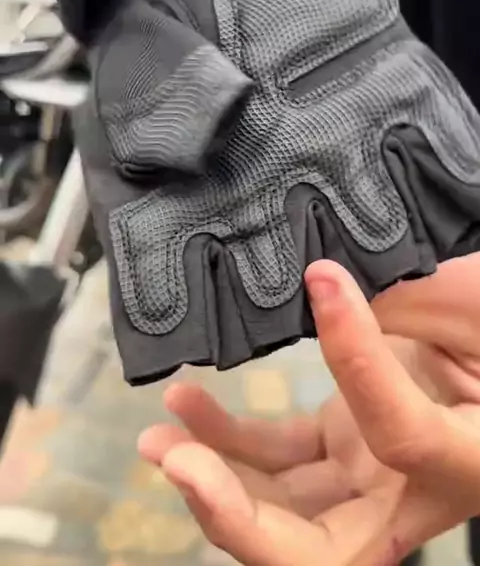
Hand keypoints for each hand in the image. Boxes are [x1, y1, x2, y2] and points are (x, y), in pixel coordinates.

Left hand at [138, 257, 479, 565]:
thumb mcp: (472, 309)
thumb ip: (408, 299)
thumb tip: (320, 280)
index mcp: (465, 461)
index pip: (400, 432)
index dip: (356, 361)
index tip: (323, 279)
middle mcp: (410, 495)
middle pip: (319, 552)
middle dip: (239, 519)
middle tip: (183, 467)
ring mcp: (369, 480)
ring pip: (283, 513)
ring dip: (213, 478)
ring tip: (158, 437)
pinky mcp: (342, 454)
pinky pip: (279, 463)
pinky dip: (229, 442)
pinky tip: (188, 406)